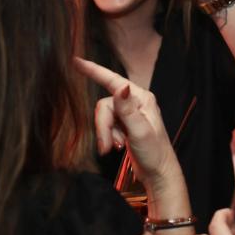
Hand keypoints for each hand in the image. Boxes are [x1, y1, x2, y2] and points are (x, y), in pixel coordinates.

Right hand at [74, 58, 176, 185]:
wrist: (158, 173)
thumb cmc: (154, 152)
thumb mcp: (140, 131)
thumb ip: (127, 110)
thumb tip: (120, 88)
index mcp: (141, 98)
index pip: (113, 80)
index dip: (94, 70)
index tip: (76, 61)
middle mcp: (135, 102)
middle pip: (105, 106)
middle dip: (103, 127)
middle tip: (108, 146)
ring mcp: (129, 113)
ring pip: (104, 117)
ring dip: (106, 134)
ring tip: (114, 148)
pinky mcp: (124, 125)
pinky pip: (107, 125)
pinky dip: (108, 137)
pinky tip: (117, 147)